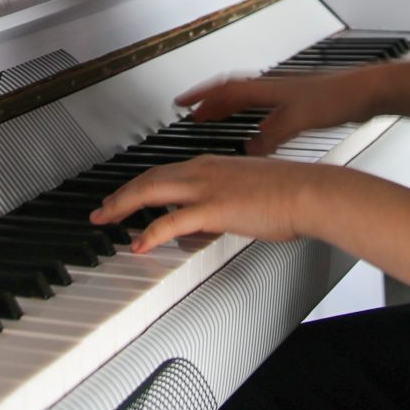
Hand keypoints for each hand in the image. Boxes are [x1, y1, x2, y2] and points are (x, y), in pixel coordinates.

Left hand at [91, 154, 323, 253]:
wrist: (307, 191)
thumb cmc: (286, 194)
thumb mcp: (244, 194)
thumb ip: (219, 205)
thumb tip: (202, 224)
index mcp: (210, 165)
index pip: (163, 173)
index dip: (138, 185)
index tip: (123, 197)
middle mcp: (202, 170)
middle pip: (148, 179)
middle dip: (120, 194)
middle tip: (102, 209)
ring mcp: (206, 187)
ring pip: (151, 192)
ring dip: (123, 206)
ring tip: (106, 220)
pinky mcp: (213, 208)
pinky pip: (172, 221)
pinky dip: (150, 232)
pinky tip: (139, 244)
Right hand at [174, 69, 382, 156]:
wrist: (366, 92)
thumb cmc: (338, 98)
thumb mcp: (299, 120)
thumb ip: (272, 135)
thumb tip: (250, 150)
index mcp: (267, 88)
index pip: (224, 88)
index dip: (201, 96)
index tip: (181, 103)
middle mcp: (273, 88)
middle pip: (231, 91)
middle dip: (208, 101)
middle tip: (191, 112)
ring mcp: (285, 95)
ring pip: (246, 98)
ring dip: (227, 107)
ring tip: (214, 118)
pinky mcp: (297, 104)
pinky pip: (261, 108)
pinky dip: (250, 117)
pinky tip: (256, 132)